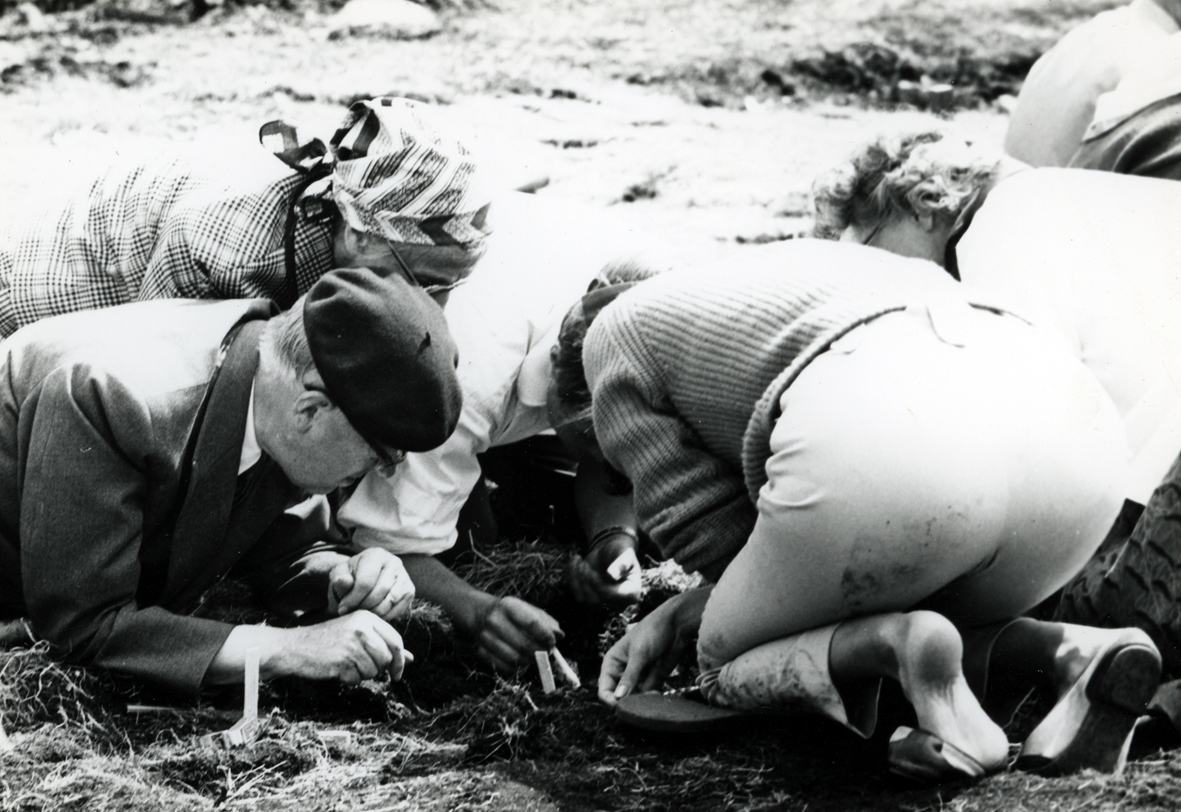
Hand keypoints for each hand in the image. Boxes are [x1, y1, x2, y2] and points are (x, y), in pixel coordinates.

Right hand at [280, 610, 412, 683]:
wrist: (294, 647)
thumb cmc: (327, 642)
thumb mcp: (356, 635)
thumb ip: (383, 644)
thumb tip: (411, 659)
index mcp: (367, 617)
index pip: (396, 641)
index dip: (400, 660)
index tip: (398, 673)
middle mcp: (361, 628)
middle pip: (387, 658)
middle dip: (378, 669)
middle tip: (360, 668)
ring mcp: (351, 643)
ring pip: (374, 671)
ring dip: (361, 674)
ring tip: (345, 664)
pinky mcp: (342, 660)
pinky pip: (357, 680)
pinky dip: (349, 680)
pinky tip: (337, 670)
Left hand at [328, 548, 413, 622]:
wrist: (363, 580)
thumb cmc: (351, 577)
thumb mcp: (340, 575)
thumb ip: (339, 578)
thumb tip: (345, 582)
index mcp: (375, 555)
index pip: (366, 582)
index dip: (353, 599)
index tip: (343, 608)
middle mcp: (394, 562)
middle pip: (379, 592)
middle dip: (363, 606)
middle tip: (352, 612)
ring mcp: (404, 576)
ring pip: (390, 602)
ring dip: (373, 612)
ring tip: (362, 612)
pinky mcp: (409, 591)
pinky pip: (398, 609)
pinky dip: (384, 616)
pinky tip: (373, 613)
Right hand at [471, 595, 563, 672]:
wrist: (479, 613)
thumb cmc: (510, 613)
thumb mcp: (527, 610)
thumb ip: (545, 621)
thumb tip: (559, 635)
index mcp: (509, 605)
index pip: (532, 623)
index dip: (545, 636)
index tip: (553, 643)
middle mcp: (495, 620)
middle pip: (524, 644)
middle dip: (540, 652)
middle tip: (547, 654)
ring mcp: (485, 636)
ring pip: (515, 658)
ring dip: (530, 661)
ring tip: (535, 658)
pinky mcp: (480, 651)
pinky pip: (505, 667)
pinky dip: (517, 668)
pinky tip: (522, 662)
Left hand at [568, 534, 641, 607]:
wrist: (611, 552)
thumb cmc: (621, 551)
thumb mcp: (625, 553)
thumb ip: (622, 563)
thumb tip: (612, 576)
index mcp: (632, 593)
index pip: (610, 595)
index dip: (595, 583)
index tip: (586, 567)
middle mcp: (618, 603)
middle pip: (595, 600)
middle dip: (584, 580)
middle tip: (581, 561)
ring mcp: (604, 605)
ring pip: (584, 600)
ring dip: (575, 580)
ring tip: (577, 560)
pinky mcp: (591, 601)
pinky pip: (577, 595)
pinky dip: (572, 580)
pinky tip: (573, 564)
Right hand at [597, 600, 689, 705]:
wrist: (675, 626)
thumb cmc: (652, 632)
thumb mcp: (639, 653)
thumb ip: (630, 676)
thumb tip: (618, 697)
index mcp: (612, 664)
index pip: (604, 689)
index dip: (610, 699)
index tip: (620, 705)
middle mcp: (623, 673)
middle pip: (619, 697)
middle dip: (628, 702)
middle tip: (640, 702)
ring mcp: (638, 678)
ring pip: (634, 699)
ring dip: (642, 701)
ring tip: (652, 694)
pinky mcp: (652, 681)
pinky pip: (648, 697)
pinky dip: (651, 699)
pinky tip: (657, 694)